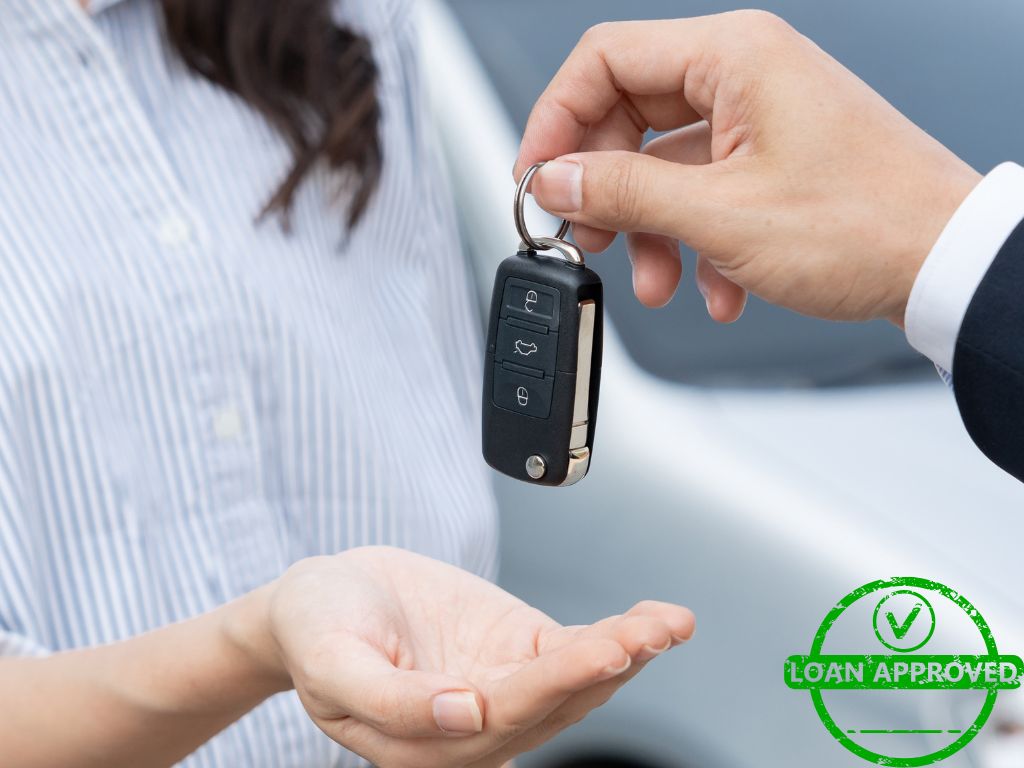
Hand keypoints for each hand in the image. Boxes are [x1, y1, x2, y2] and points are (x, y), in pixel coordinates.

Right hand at [235, 546, 693, 767]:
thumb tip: (464, 715)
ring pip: (576, 680)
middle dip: (610, 664)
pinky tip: (655, 621)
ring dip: (627, 651)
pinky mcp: (517, 649)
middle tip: (654, 632)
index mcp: (428, 742)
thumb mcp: (332, 664)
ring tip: (670, 623)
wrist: (322, 597)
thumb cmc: (316, 630)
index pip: (505, 716)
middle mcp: (475, 724)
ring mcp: (501, 686)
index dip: (558, 683)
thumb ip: (392, 701)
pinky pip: (575, 648)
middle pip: (556, 702)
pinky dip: (618, 636)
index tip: (604, 649)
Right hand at [516, 11, 980, 324]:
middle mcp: (745, 74)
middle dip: (603, 187)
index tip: (537, 177)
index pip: (604, 59)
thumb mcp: (719, 216)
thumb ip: (622, 193)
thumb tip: (555, 180)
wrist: (945, 264)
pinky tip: (713, 287)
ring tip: (655, 280)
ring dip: (650, 229)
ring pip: (664, 163)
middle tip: (587, 236)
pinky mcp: (773, 158)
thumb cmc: (865, 226)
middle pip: (629, 114)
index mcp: (733, 56)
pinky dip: (694, 241)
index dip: (556, 120)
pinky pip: (704, 189)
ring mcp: (760, 116)